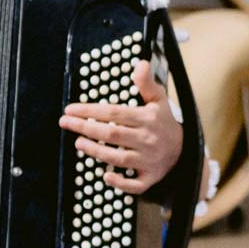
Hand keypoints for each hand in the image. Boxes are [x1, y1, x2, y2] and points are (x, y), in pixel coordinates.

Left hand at [59, 59, 182, 194]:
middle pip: (112, 135)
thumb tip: (140, 63)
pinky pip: (135, 184)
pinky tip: (105, 176)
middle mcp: (147, 139)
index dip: (90, 110)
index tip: (70, 109)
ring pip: (119, 158)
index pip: (114, 113)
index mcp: (147, 119)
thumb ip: (146, 83)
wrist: (184, 150)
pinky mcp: (150, 177)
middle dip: (86, 128)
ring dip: (96, 151)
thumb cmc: (163, 122)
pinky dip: (121, 183)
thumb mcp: (158, 99)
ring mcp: (148, 160)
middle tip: (65, 123)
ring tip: (78, 142)